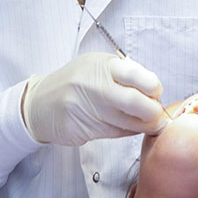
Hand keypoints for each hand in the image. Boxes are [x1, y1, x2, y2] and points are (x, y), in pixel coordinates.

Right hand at [21, 53, 167, 144]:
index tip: (157, 91)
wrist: (39, 102)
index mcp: (100, 65)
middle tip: (158, 113)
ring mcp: (85, 108)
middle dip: (152, 110)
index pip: (133, 73)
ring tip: (150, 123)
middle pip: (132, 101)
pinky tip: (131, 127)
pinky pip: (113, 132)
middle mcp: (92, 85)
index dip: (152, 85)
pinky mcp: (81, 128)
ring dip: (143, 125)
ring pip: (125, 122)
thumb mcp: (97, 66)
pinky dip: (127, 131)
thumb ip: (123, 74)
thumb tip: (153, 90)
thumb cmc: (75, 81)